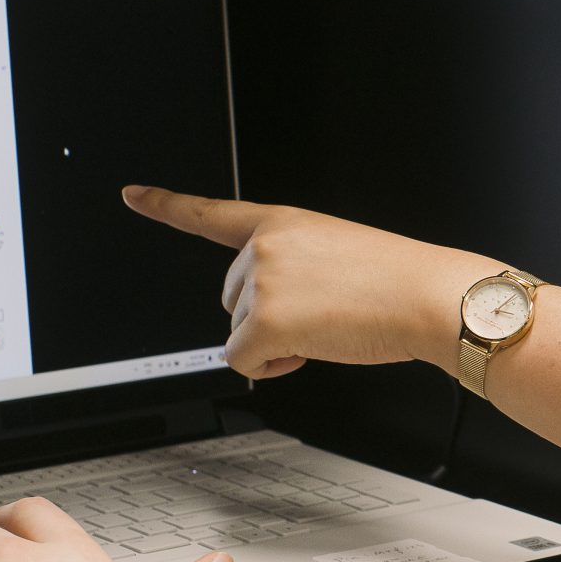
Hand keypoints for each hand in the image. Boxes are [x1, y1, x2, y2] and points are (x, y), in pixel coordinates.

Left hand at [124, 186, 488, 379]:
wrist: (427, 297)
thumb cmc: (397, 282)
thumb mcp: (336, 254)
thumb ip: (291, 268)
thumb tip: (264, 320)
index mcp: (283, 222)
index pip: (212, 213)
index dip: (166, 205)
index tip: (132, 194)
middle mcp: (263, 246)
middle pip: (231, 299)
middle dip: (267, 316)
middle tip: (322, 313)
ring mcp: (261, 281)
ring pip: (240, 331)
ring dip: (277, 341)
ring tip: (329, 325)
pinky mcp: (264, 320)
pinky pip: (243, 361)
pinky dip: (271, 367)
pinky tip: (310, 349)